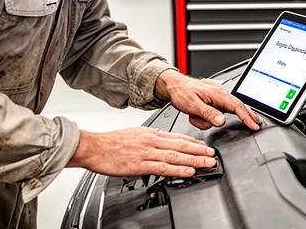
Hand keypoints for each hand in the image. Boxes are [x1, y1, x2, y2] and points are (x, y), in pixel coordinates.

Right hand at [67, 127, 215, 177]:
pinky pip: (163, 167)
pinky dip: (178, 169)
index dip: (193, 142)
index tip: (205, 146)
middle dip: (199, 151)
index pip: (177, 137)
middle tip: (213, 155)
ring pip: (176, 156)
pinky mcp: (140, 164)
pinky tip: (188, 171)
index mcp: (150, 134)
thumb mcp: (134, 133)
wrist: (93, 147)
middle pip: (181, 146)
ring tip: (207, 163)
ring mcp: (147, 152)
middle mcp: (152, 141)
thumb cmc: (110, 142)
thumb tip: (161, 140)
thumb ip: (149, 138)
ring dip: (194, 160)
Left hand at [156, 70, 261, 130]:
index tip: (254, 126)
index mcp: (218, 94)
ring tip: (195, 117)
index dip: (247, 117)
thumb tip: (222, 121)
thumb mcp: (193, 105)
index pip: (237, 107)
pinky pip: (215, 112)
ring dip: (209, 120)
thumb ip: (208, 113)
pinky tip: (196, 115)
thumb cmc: (181, 92)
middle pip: (238, 107)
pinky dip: (206, 118)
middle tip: (256, 124)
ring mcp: (216, 97)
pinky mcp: (212, 100)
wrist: (173, 85)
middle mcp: (220, 94)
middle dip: (247, 115)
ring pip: (222, 113)